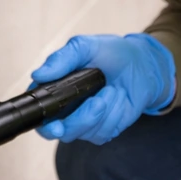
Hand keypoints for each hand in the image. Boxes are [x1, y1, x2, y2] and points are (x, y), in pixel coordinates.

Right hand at [30, 33, 175, 145]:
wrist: (142, 64)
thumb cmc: (110, 53)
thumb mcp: (85, 47)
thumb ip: (62, 59)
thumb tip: (38, 74)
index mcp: (53, 89)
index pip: (38, 112)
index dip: (42, 121)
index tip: (55, 124)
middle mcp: (64, 110)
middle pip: (59, 131)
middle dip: (79, 121)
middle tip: (97, 103)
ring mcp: (83, 122)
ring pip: (83, 132)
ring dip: (103, 111)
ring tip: (112, 89)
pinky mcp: (102, 130)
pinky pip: (103, 132)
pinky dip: (114, 114)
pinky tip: (118, 98)